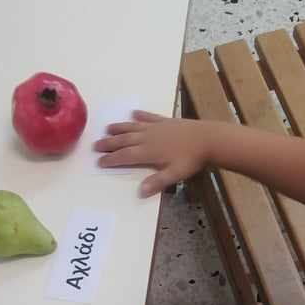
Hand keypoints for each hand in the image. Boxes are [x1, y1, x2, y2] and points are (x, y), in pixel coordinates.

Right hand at [92, 111, 213, 195]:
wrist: (208, 138)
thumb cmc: (192, 159)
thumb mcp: (175, 174)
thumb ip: (157, 182)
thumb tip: (140, 192)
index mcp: (149, 152)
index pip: (125, 156)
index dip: (112, 159)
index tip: (99, 161)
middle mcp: (149, 137)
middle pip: (125, 140)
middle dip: (109, 143)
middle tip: (95, 145)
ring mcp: (157, 127)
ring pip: (134, 127)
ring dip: (120, 128)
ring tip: (108, 129)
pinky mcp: (166, 121)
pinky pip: (150, 117)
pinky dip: (141, 115)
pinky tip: (134, 113)